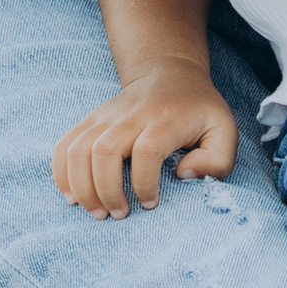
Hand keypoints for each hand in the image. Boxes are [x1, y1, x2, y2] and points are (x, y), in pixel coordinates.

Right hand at [53, 60, 239, 217]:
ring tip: (96, 211)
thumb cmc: (198, 110)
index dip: (144, 184)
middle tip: (118, 214)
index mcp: (165, 120)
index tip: (151, 203)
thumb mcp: (224, 130)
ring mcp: (105, 116)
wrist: (169, 73)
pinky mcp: (90, 121)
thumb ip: (217, 160)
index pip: (146, 151)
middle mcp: (131, 116)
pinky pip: (64, 146)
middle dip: (106, 191)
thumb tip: (183, 175)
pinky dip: (61, 174)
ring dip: (81, 187)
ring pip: (78, 150)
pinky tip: (72, 195)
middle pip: (105, 151)